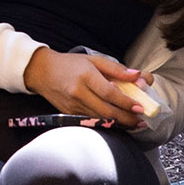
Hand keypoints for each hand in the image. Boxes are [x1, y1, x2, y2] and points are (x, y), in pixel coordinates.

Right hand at [22, 48, 151, 127]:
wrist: (41, 72)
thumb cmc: (70, 64)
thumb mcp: (94, 60)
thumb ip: (116, 69)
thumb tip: (138, 76)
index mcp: (86, 76)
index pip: (109, 93)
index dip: (126, 102)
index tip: (140, 107)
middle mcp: (78, 93)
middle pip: (106, 110)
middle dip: (126, 118)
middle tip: (142, 121)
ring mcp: (73, 106)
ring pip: (99, 119)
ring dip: (119, 123)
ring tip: (135, 124)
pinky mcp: (69, 114)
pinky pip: (91, 121)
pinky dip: (106, 124)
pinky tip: (118, 124)